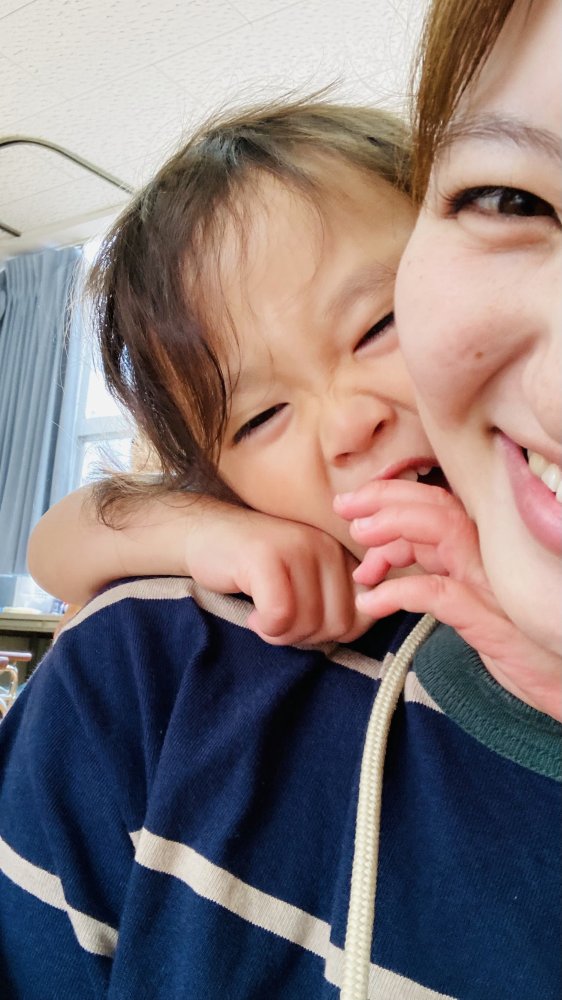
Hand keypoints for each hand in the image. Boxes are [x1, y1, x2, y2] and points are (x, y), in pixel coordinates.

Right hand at [184, 502, 372, 644]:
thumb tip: (351, 631)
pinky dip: (265, 627)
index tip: (302, 623)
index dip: (331, 634)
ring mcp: (297, 547)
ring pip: (308, 623)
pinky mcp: (266, 556)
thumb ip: (335, 602)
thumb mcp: (306, 583)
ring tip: (263, 617)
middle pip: (337, 624)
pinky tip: (253, 615)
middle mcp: (327, 546)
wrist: (205, 535)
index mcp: (343, 554)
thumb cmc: (258, 569)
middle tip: (278, 624)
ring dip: (281, 634)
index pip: (363, 616)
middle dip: (305, 638)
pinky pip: (279, 615)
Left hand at [334, 480, 551, 676]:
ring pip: (441, 529)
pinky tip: (371, 602)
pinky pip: (437, 593)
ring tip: (359, 545)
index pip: (436, 501)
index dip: (391, 496)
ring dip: (392, 529)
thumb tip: (385, 551)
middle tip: (344, 508)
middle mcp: (492, 554)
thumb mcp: (468, 593)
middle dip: (382, 500)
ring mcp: (492, 583)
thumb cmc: (516, 640)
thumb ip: (436, 565)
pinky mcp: (490, 620)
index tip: (355, 508)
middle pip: (434, 505)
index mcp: (485, 545)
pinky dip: (396, 592)